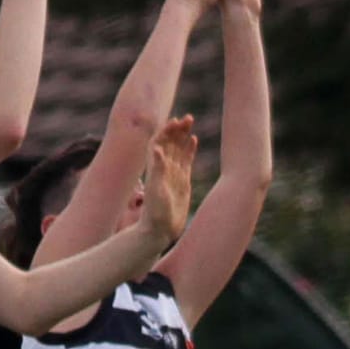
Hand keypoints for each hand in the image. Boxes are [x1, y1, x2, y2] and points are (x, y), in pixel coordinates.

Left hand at [140, 115, 198, 244]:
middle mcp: (163, 169)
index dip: (167, 131)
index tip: (176, 121)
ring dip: (183, 136)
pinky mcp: (181, 182)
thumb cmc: (155, 212)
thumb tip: (158, 147)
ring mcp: (173, 175)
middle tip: (188, 118)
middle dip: (177, 129)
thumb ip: (158, 169)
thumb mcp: (156, 190)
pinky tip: (194, 140)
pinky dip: (189, 150)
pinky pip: (185, 162)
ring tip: (190, 123)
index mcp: (156, 168)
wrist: (159, 230)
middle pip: (170, 143)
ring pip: (178, 150)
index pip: (160, 142)